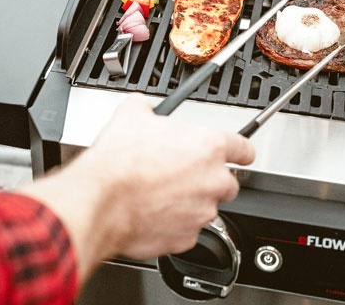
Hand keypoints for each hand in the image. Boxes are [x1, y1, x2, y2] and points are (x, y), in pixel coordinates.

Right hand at [19, 95, 255, 282]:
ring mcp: (202, 211)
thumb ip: (148, 108)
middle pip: (227, 182)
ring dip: (190, 202)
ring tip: (161, 195)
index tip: (240, 155)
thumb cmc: (119, 161)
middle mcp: (213, 180)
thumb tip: (144, 107)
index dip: (241, 151)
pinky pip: (187, 230)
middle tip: (182, 175)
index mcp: (209, 146)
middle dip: (209, 180)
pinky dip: (174, 224)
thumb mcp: (132, 114)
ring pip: (206, 208)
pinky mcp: (186, 237)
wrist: (100, 199)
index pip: (244, 148)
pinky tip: (153, 213)